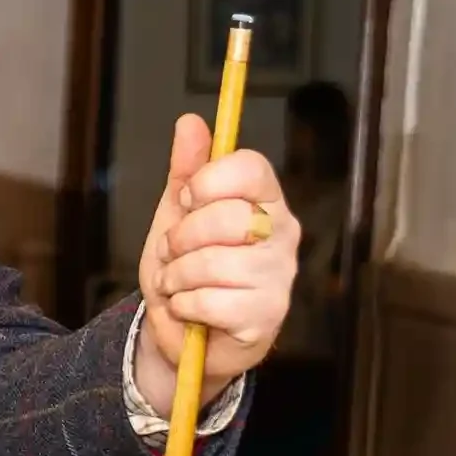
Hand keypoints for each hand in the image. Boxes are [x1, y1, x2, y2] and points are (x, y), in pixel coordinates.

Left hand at [134, 112, 298, 413]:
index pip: (250, 167)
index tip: (187, 201)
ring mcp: (279, 276)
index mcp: (266, 199)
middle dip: (182, 237)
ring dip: (177, 276)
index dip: (206, 182)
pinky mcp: (267, 316)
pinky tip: (189, 309)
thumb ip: (186, 170)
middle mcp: (283, 233)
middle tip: (173, 252)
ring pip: (214, 262)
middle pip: (227, 216)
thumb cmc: (189, 269)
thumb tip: (190, 122)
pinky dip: (185, 306)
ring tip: (177, 283)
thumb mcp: (178, 215)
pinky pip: (212, 301)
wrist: (185, 333)